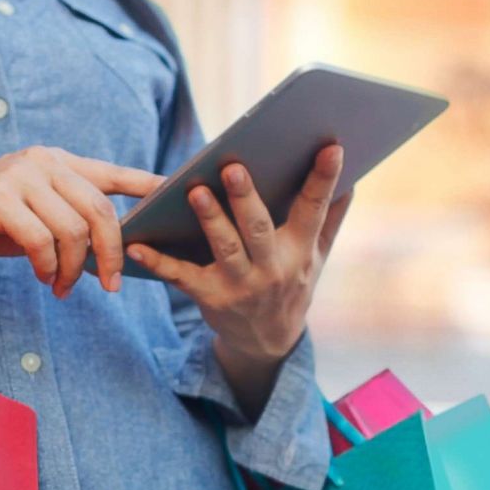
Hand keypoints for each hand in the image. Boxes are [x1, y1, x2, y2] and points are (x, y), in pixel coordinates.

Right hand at [0, 146, 162, 296]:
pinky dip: (48, 266)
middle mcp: (43, 162)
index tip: (176, 197)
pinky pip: (41, 240)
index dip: (147, 186)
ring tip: (61, 287)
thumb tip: (112, 252)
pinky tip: (44, 278)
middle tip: (110, 286)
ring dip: (73, 269)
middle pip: (101, 211)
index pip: (113, 173)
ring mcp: (20, 177)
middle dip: (111, 254)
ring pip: (73, 229)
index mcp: (57, 162)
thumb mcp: (34, 214)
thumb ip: (70, 221)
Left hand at [126, 145, 350, 414]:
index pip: (314, 209)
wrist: (268, 342)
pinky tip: (138, 245)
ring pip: (224, 248)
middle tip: (232, 166)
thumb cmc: (292, 283)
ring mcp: (241, 285)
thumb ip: (330, 217)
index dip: (323, 179)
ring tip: (193, 191)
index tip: (332, 147)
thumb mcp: (316, 255)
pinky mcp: (210, 297)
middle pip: (258, 228)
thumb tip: (351, 175)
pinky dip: (158, 262)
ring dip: (208, 220)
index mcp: (300, 250)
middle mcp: (273, 268)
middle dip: (245, 198)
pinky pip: (181, 277)